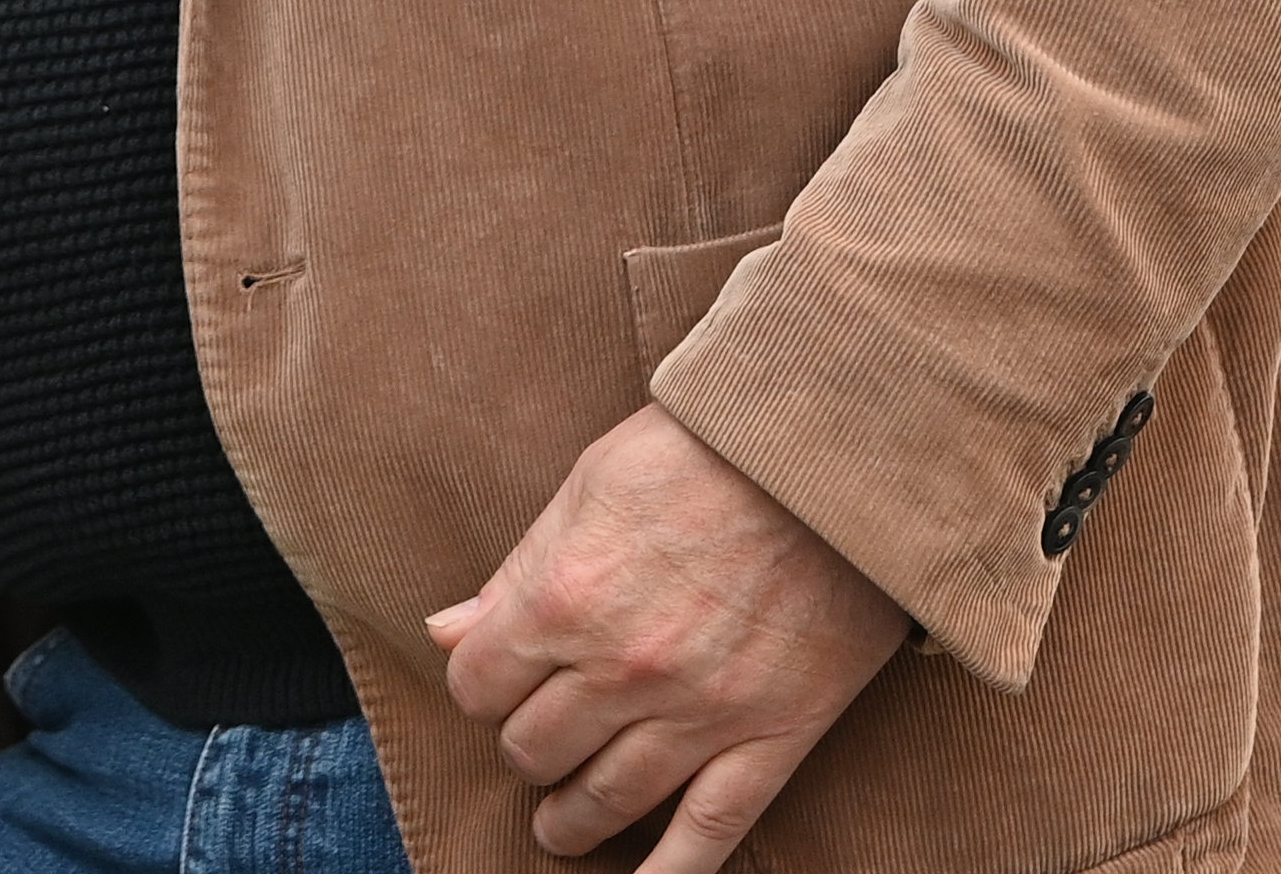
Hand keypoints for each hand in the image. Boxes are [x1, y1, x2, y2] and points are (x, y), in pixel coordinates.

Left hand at [430, 402, 907, 870]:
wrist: (833, 453)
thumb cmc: (705, 449)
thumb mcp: (589, 484)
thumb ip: (518, 570)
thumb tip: (447, 632)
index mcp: (563, 597)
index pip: (477, 687)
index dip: (480, 688)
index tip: (495, 686)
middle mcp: (621, 669)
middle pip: (535, 751)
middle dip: (526, 749)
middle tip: (537, 743)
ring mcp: (699, 712)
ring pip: (607, 800)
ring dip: (572, 821)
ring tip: (563, 828)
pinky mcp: (772, 735)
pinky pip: (711, 829)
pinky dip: (672, 871)